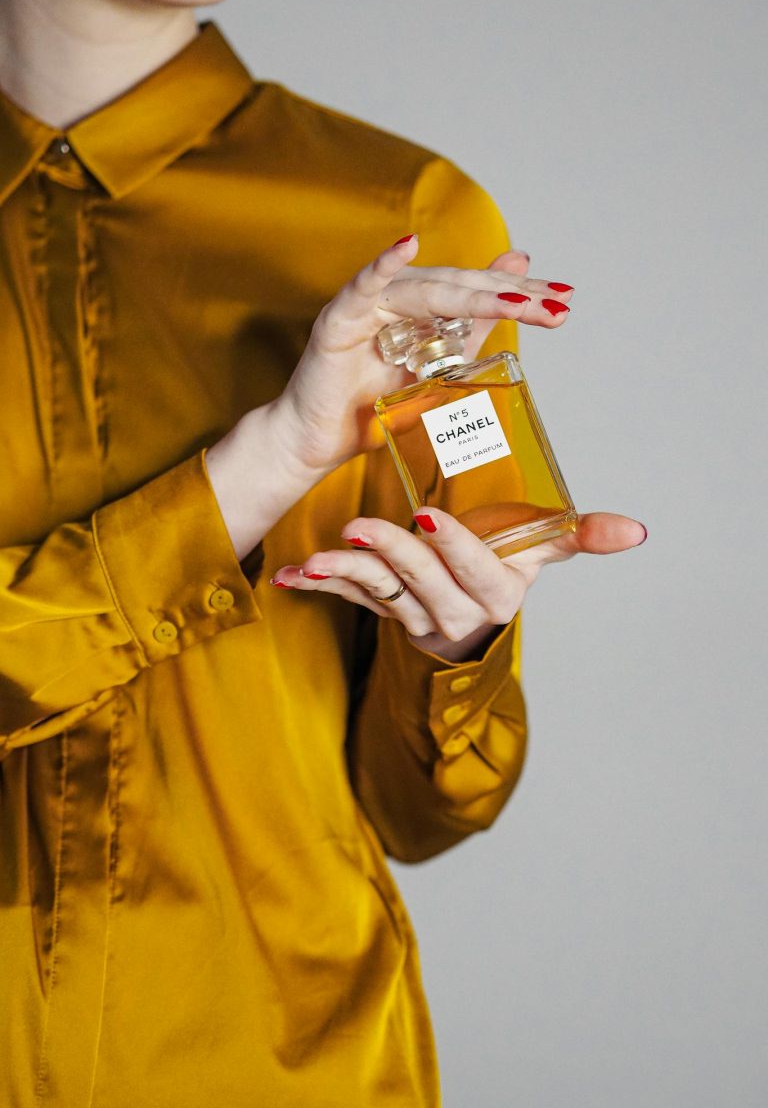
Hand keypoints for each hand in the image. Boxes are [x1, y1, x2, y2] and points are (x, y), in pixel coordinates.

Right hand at [207, 236, 572, 558]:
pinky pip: (363, 288)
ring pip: (428, 290)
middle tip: (556, 303)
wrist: (318, 442)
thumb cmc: (372, 409)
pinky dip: (383, 266)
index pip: (479, 294)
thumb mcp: (435, 376)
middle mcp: (398, 298)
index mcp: (423, 310)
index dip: (521, 296)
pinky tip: (407, 246)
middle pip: (461, 288)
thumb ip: (468, 334)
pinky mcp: (338, 321)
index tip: (565, 302)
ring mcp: (368, 305)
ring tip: (516, 299)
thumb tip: (509, 291)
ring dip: (473, 291)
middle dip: (511, 295)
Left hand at [270, 508, 647, 662]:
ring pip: (380, 595)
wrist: (471, 613)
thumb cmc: (505, 568)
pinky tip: (288, 575)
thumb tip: (640, 531)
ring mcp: (415, 617)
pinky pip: (352, 600)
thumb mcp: (541, 551)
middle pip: (423, 584)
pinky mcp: (384, 612)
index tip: (428, 517)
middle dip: (392, 555)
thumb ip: (580, 537)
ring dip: (346, 576)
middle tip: (361, 526)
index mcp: (498, 594)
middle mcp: (456, 614)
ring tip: (314, 560)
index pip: (477, 572)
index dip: (454, 548)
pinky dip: (320, 586)